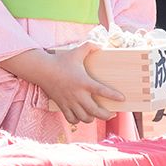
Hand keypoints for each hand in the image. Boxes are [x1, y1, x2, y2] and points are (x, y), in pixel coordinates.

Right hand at [0, 42, 125, 124]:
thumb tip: (101, 45)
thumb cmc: (60, 61)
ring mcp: (70, 102)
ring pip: (84, 118)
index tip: (122, 98)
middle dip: (106, 115)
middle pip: (95, 111)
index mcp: (83, 81)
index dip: (113, 95)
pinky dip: (78, 120)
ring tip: (96, 115)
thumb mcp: (76, 52)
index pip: (102, 90)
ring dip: (92, 118)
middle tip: (112, 114)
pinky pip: (72, 119)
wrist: (43, 70)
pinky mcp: (62, 106)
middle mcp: (78, 94)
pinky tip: (81, 116)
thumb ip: (89, 46)